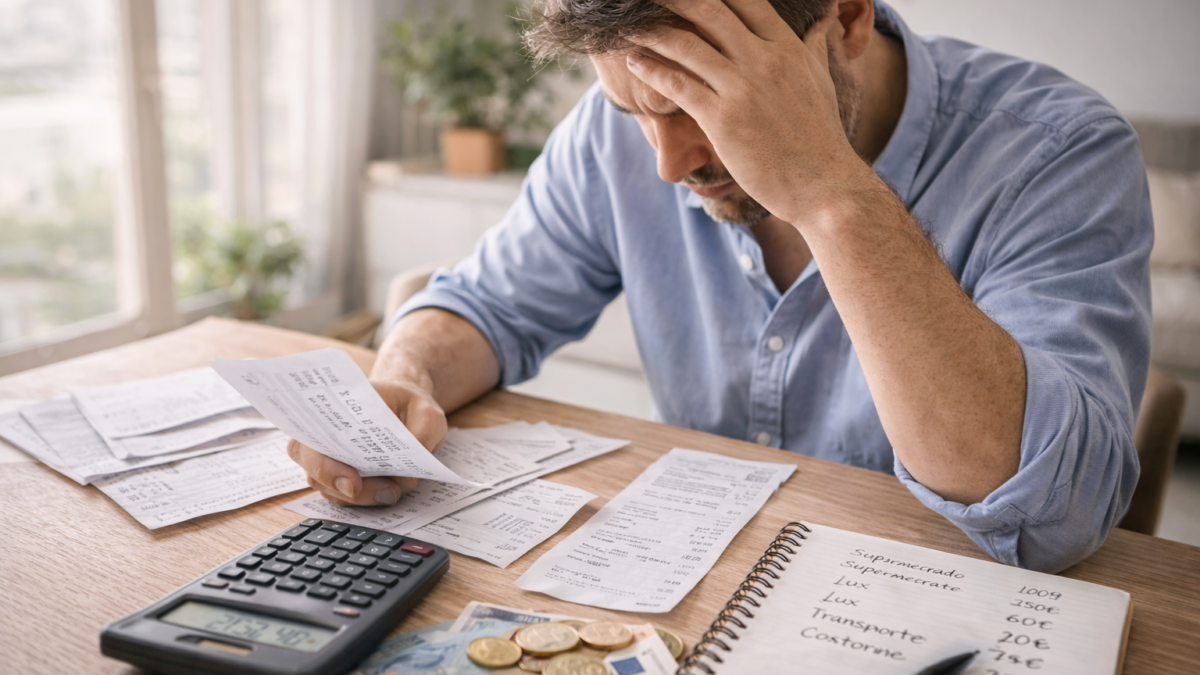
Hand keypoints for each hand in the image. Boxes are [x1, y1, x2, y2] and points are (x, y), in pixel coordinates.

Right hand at [286, 379, 447, 506]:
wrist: (411, 409)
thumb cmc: (411, 405)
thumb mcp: (428, 412)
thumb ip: (423, 435)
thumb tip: (406, 476)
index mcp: (336, 410)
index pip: (311, 436)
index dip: (324, 464)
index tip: (353, 482)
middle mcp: (325, 437)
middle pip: (314, 470)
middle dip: (343, 488)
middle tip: (384, 492)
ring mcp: (332, 460)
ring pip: (329, 489)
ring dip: (361, 498)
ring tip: (393, 492)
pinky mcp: (344, 478)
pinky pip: (344, 498)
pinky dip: (365, 501)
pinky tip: (388, 493)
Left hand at [625, 0, 861, 224]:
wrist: (822, 185)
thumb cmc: (820, 136)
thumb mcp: (821, 81)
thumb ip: (814, 46)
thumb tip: (823, 17)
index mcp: (787, 47)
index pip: (746, 0)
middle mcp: (764, 60)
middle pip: (710, 11)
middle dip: (675, 0)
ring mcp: (742, 89)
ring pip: (687, 46)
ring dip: (652, 31)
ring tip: (627, 24)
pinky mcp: (722, 120)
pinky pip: (678, 86)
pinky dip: (651, 71)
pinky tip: (633, 63)